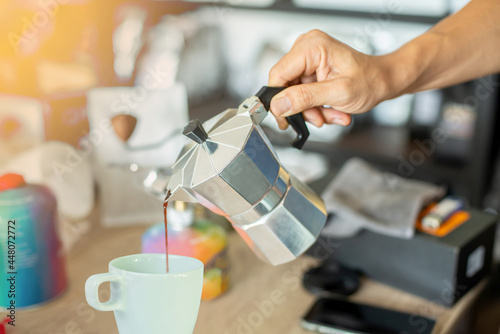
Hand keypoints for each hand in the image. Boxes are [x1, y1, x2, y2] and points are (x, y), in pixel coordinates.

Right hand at [268, 30, 393, 128]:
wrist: (383, 81)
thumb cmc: (370, 81)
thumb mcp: (337, 94)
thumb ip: (305, 98)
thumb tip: (278, 105)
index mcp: (312, 47)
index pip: (279, 74)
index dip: (278, 100)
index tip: (284, 119)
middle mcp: (307, 48)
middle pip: (286, 86)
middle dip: (301, 107)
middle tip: (318, 119)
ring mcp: (309, 59)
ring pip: (294, 93)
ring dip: (311, 110)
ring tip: (330, 115)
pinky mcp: (311, 70)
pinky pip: (302, 93)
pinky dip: (315, 106)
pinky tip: (330, 109)